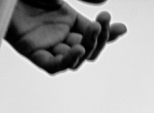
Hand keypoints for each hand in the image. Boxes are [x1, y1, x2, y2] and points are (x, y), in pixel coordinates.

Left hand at [6, 1, 125, 73]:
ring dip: (86, 50)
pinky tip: (77, 50)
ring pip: (73, 60)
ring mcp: (46, 44)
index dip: (107, 33)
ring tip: (91, 34)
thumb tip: (104, 3)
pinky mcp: (32, 52)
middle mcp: (58, 34)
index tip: (121, 28)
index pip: (93, 33)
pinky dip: (66, 62)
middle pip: (87, 48)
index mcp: (66, 19)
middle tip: (101, 22)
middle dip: (98, 38)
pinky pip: (52, 66)